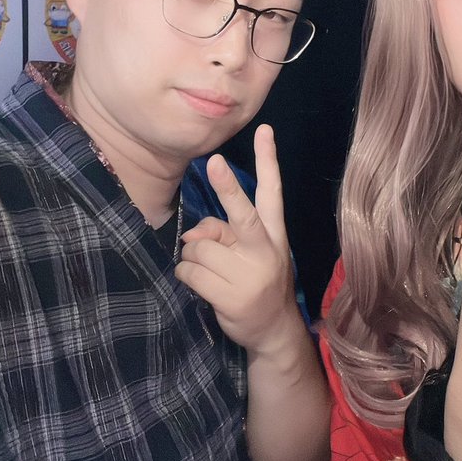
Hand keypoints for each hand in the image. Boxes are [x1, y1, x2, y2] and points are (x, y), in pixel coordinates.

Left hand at [175, 124, 297, 352]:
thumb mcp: (251, 254)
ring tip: (208, 272)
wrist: (274, 331)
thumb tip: (191, 236)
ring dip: (193, 259)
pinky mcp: (231, 295)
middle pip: (242, 214)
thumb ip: (225, 233)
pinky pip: (191, 272)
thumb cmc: (257, 281)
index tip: (264, 130)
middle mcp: (265, 249)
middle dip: (227, 187)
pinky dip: (187, 276)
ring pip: (201, 248)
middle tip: (215, 163)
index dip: (268, 160)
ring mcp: (250, 274)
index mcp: (274, 233)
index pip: (272, 191)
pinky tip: (201, 286)